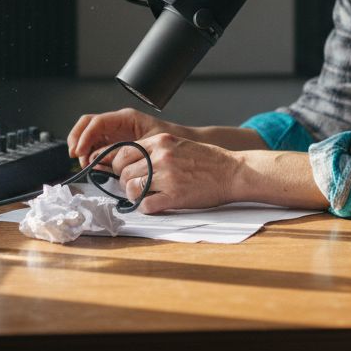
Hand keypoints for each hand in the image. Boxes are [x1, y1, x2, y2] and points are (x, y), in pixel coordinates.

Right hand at [67, 107, 185, 169]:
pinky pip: (97, 146)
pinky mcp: (117, 144)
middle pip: (87, 125)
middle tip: (76, 157)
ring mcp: (116, 133)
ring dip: (83, 149)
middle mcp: (118, 123)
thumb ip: (123, 153)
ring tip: (86, 165)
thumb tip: (98, 161)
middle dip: (77, 139)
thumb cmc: (172, 141)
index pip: (96, 122)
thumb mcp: (148, 145)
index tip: (80, 152)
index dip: (84, 137)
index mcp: (125, 118)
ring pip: (89, 136)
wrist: (185, 145)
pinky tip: (93, 166)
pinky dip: (91, 156)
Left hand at [109, 134, 238, 213]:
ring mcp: (167, 176)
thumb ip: (156, 150)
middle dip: (125, 182)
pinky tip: (155, 204)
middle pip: (123, 172)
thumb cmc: (209, 160)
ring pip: (130, 188)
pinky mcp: (175, 196)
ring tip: (145, 195)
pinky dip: (146, 208)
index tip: (120, 172)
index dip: (117, 165)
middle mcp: (161, 157)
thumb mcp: (179, 144)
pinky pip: (145, 205)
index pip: (122, 152)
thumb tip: (131, 162)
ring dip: (134, 195)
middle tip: (135, 186)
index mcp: (160, 142)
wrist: (233, 172)